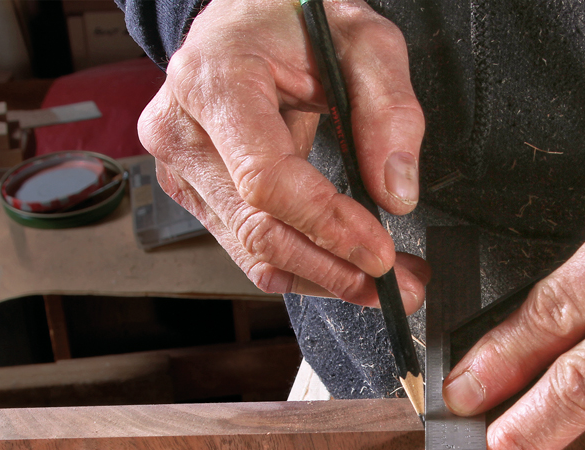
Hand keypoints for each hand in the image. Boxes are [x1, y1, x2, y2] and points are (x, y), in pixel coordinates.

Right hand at [138, 0, 428, 312]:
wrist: (246, 17)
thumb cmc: (295, 20)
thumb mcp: (362, 38)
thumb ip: (389, 109)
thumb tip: (396, 194)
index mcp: (214, 81)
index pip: (265, 178)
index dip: (327, 224)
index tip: (381, 252)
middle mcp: (182, 130)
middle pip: (258, 228)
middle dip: (335, 268)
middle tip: (402, 286)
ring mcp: (182, 168)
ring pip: (254, 252)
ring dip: (325, 278)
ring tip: (386, 284)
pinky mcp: (196, 193)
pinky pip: (249, 249)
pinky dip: (303, 268)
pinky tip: (347, 270)